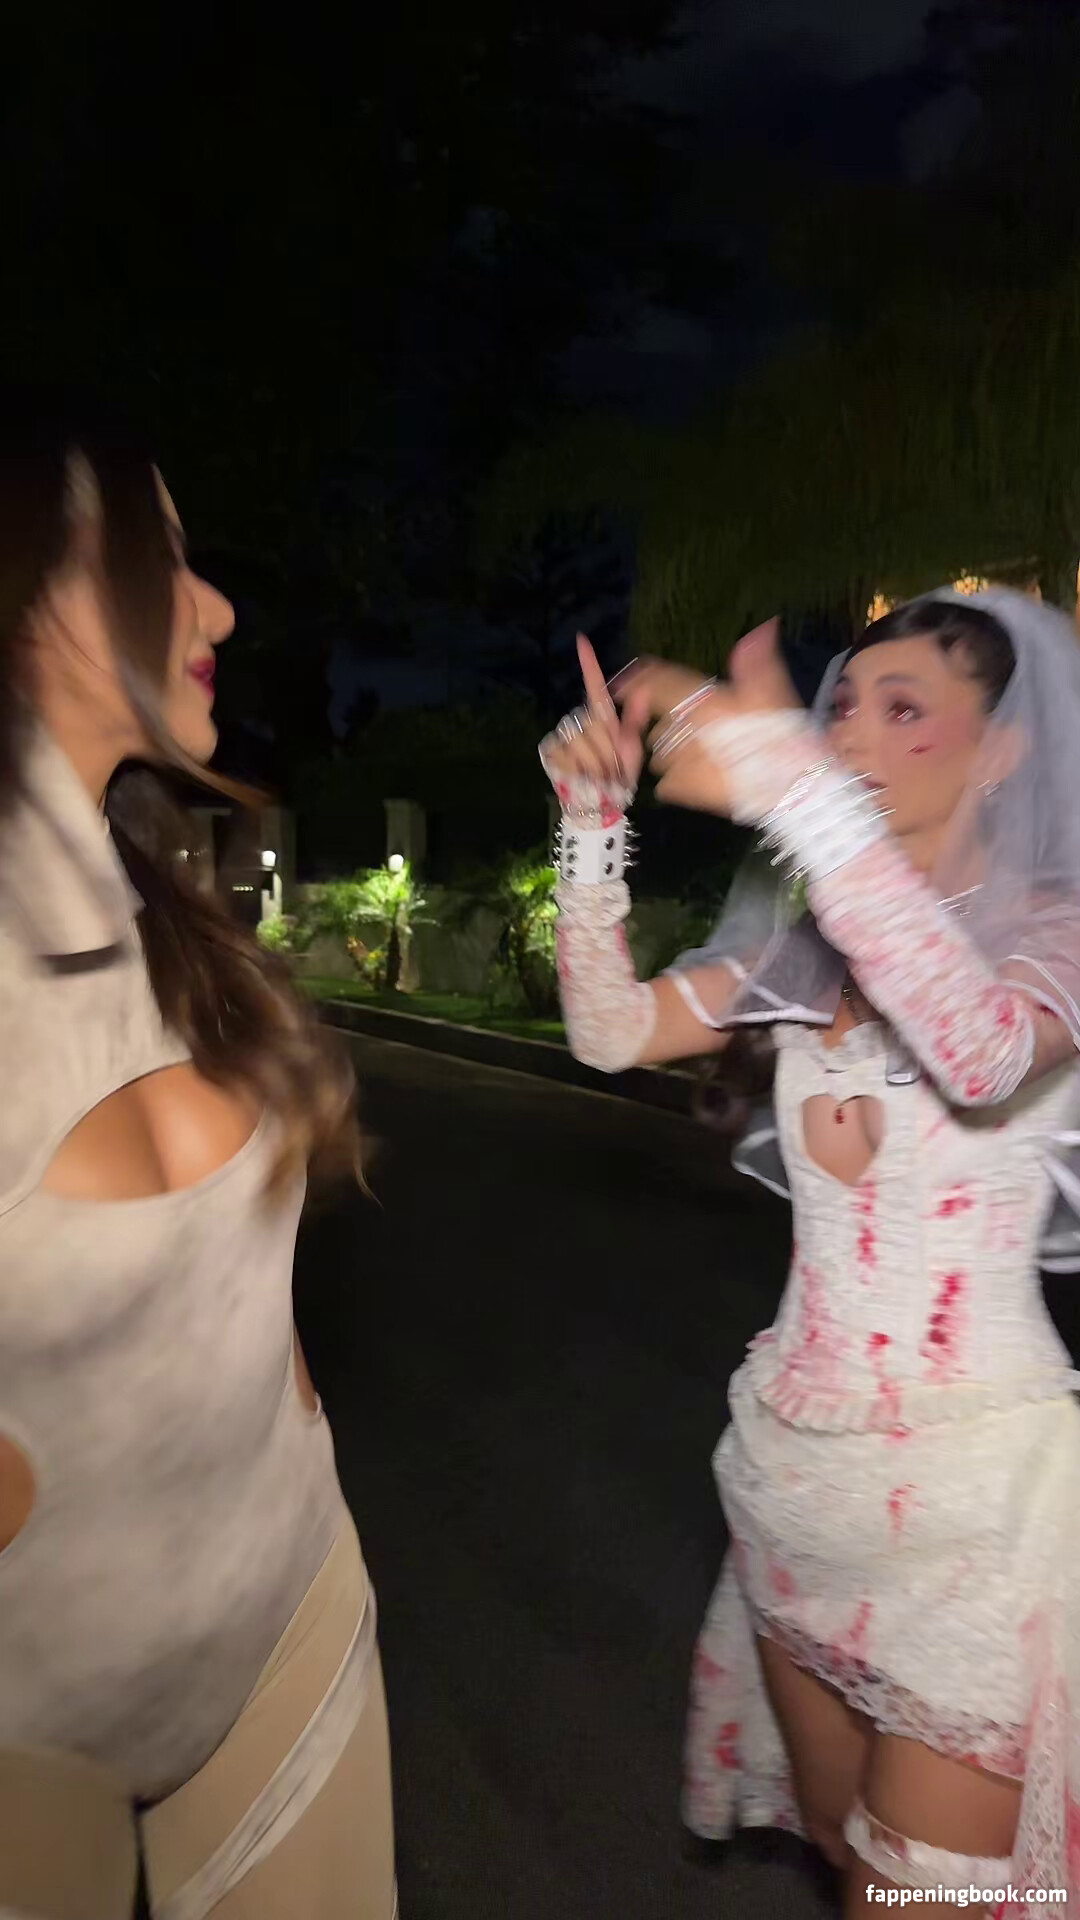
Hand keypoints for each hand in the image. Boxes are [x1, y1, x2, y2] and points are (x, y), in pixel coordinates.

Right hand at [540, 635, 647, 810]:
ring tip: (601, 774)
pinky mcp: (552, 749)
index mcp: (600, 717)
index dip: (589, 663)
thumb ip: (633, 720)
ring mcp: (563, 734)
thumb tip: (641, 691)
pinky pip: (568, 753)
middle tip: (613, 766)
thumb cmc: (619, 775)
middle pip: (592, 722)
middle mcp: (579, 720)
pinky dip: (580, 768)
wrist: (601, 801)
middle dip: (607, 748)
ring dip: (596, 762)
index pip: (594, 686)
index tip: (582, 639)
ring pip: (581, 740)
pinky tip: (583, 775)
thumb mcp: (632, 748)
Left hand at [615, 619, 802, 815]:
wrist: (784, 784)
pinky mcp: (682, 789)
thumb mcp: (773, 693)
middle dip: (673, 725)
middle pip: (661, 721)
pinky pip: (665, 783)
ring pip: (661, 752)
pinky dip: (676, 781)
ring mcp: (679, 760)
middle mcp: (683, 728)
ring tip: (698, 756)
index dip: (640, 679)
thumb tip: (764, 627)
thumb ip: (758, 662)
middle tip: (698, 730)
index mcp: (701, 700)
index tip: (624, 681)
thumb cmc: (778, 737)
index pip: (658, 681)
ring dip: (673, 752)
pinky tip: (695, 779)